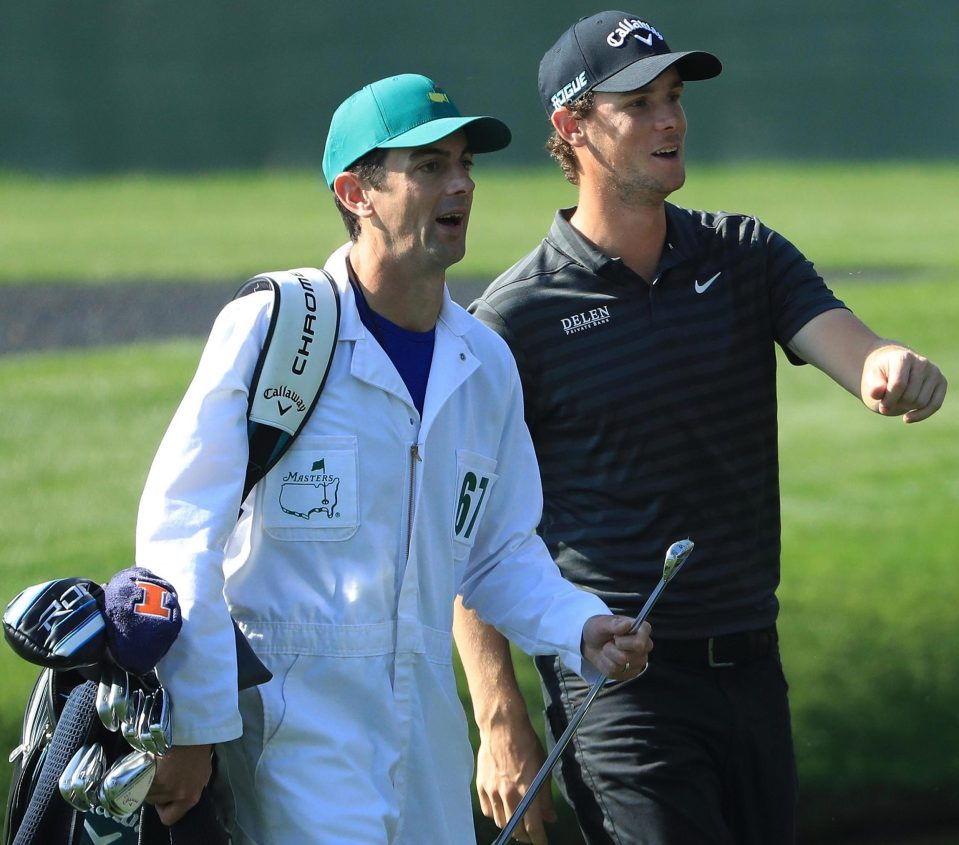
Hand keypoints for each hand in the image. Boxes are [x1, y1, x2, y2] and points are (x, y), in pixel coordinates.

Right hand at [146, 743, 212, 824]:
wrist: (192, 730)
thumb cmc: (198, 750)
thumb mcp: (201, 774)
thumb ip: (189, 789)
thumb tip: (178, 796)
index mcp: (190, 798)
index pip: (169, 818)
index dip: (164, 809)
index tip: (164, 798)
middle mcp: (177, 795)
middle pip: (156, 802)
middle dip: (157, 791)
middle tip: (162, 775)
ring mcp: (164, 786)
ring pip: (146, 791)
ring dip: (149, 782)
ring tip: (158, 767)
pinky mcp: (153, 775)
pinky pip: (141, 781)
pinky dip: (143, 773)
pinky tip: (152, 762)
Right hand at [477, 717, 555, 843]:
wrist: (502, 727)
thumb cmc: (527, 745)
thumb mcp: (543, 769)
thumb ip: (545, 797)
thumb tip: (549, 818)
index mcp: (527, 791)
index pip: (533, 827)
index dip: (539, 839)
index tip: (542, 842)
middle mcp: (509, 794)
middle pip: (515, 829)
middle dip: (525, 835)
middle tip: (530, 832)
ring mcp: (493, 791)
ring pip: (501, 822)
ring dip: (510, 825)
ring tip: (516, 819)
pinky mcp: (481, 786)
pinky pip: (487, 810)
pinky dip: (495, 813)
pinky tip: (502, 807)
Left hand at [581, 615, 651, 678]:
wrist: (592, 644)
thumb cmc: (600, 630)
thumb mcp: (602, 623)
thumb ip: (614, 624)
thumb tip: (627, 625)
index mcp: (642, 630)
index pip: (640, 643)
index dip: (625, 642)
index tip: (615, 636)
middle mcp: (645, 646)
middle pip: (628, 656)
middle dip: (612, 649)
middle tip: (609, 642)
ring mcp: (639, 662)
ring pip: (620, 664)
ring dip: (608, 656)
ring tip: (607, 649)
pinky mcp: (630, 673)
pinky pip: (614, 672)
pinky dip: (605, 665)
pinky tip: (607, 658)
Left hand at [862, 345, 946, 422]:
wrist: (893, 368)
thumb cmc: (882, 375)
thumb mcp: (872, 379)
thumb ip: (873, 386)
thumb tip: (877, 393)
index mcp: (903, 358)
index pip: (899, 384)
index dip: (889, 400)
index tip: (882, 406)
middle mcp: (922, 362)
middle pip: (910, 396)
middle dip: (897, 403)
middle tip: (889, 401)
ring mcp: (934, 372)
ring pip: (921, 402)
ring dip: (906, 407)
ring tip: (899, 400)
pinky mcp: (942, 382)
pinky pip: (935, 405)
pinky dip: (920, 415)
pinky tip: (907, 418)